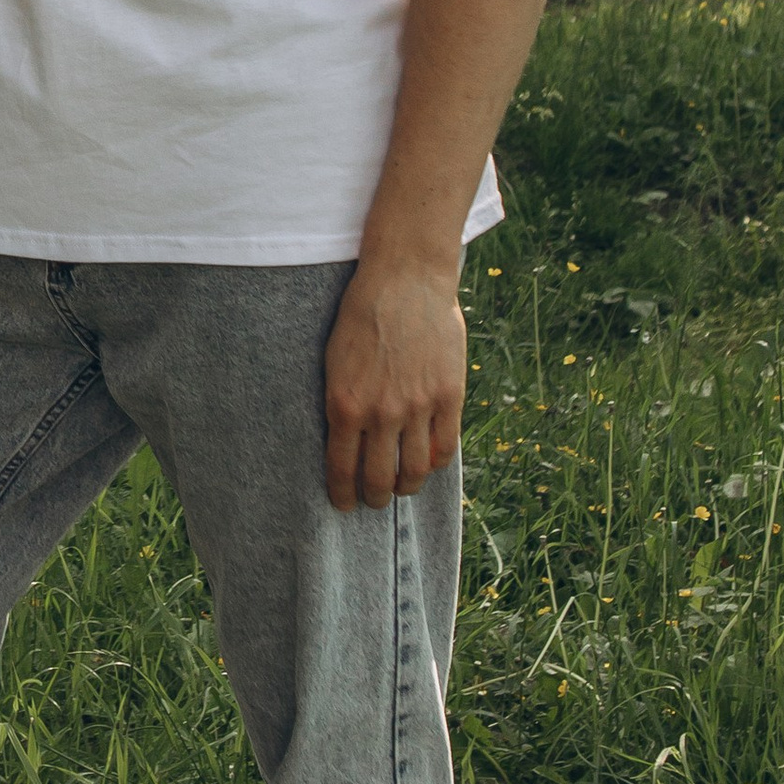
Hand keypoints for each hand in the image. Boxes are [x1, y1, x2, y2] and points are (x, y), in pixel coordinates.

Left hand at [323, 258, 465, 508]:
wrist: (405, 280)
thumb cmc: (362, 315)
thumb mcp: (334, 362)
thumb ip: (342, 404)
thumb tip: (346, 443)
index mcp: (344, 404)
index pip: (342, 469)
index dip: (342, 494)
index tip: (343, 503)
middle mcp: (381, 413)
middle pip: (379, 479)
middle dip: (373, 497)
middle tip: (373, 499)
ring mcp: (418, 407)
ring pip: (415, 471)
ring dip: (406, 486)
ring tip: (401, 486)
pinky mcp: (449, 396)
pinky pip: (445, 448)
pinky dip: (436, 464)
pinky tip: (428, 462)